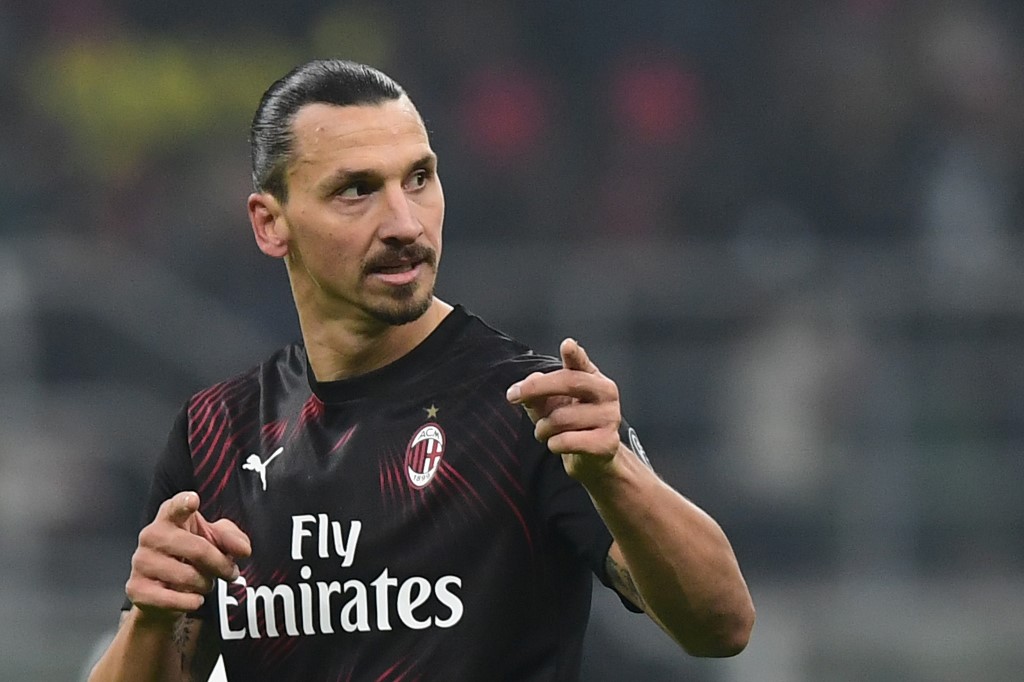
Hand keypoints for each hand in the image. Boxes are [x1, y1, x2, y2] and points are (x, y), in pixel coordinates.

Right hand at [126, 491, 250, 621]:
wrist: (164, 594)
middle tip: (230, 573)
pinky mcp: (137, 589)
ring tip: (205, 583)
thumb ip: (232, 538)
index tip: (193, 500)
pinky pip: (174, 599)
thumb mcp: (215, 541)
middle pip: (198, 549)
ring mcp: (141, 562)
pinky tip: (194, 599)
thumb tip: (243, 550)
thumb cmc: (190, 558)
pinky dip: (192, 602)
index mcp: (170, 517)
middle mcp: (151, 536)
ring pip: (188, 577)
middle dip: (221, 564)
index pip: (175, 507)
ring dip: (206, 584)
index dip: (184, 503)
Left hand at [506, 338, 622, 479]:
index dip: (574, 353)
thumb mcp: (549, 404)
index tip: (566, 345)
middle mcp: (605, 392)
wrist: (591, 457)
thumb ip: (535, 392)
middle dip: (536, 388)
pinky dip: (553, 444)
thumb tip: (524, 387)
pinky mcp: (607, 442)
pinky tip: (557, 444)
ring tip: (544, 432)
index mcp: (591, 377)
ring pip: (561, 418)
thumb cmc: (570, 424)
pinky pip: (567, 441)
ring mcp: (610, 417)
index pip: (581, 362)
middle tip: (513, 395)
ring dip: (542, 428)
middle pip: (569, 382)